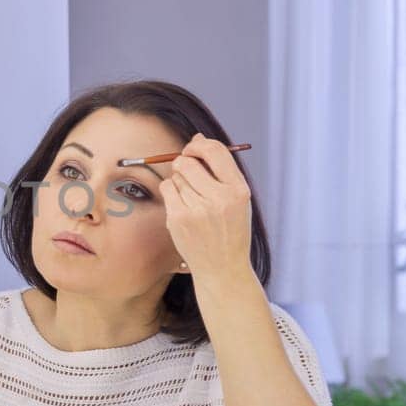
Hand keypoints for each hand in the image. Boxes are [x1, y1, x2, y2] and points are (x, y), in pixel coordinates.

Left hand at [160, 133, 253, 280]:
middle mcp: (219, 198)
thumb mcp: (236, 198)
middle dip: (184, 162)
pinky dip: (171, 192)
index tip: (193, 149)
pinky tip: (182, 206)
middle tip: (188, 174)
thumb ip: (220, 169)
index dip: (199, 145)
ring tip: (192, 199)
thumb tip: (198, 137)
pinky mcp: (179, 218)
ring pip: (176, 175)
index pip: (215, 151)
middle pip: (188, 161)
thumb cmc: (229, 229)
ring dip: (180, 182)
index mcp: (238, 190)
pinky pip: (167, 188)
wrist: (223, 268)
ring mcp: (198, 209)